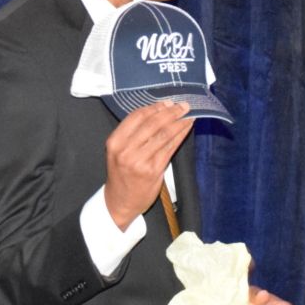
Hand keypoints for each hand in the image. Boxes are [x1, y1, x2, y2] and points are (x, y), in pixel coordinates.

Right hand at [104, 100, 193, 230]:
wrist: (120, 201)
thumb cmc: (121, 174)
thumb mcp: (118, 151)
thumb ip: (133, 134)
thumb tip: (158, 112)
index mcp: (115, 142)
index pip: (137, 116)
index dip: (154, 107)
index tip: (167, 102)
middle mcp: (126, 150)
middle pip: (152, 123)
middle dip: (171, 112)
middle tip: (183, 105)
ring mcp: (140, 161)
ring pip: (163, 134)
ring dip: (179, 122)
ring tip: (188, 114)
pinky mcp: (153, 170)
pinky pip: (170, 148)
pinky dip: (180, 136)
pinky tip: (186, 129)